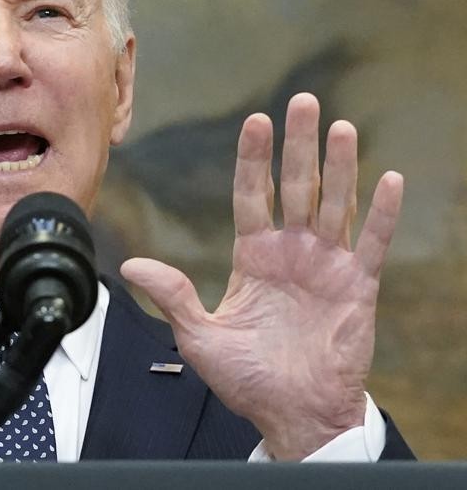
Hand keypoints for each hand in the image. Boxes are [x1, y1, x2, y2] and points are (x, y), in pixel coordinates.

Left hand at [121, 93, 403, 459]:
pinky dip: (381, 214)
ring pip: (335, 204)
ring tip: (341, 127)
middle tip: (302, 102)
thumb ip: (172, 295)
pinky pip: (371, 244)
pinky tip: (387, 180)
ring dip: (340, 166)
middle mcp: (291, 251)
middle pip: (297, 187)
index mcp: (254, 256)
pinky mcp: (357, 287)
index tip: (255, 121)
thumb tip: (131, 263)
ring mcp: (326, 266)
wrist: (292, 416)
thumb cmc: (248, 379)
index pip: (253, 195)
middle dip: (298, 146)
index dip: (254, 159)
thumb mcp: (199, 335)